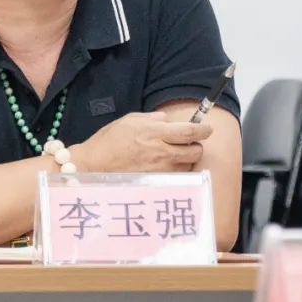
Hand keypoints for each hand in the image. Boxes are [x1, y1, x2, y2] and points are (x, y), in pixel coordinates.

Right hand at [69, 111, 211, 172]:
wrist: (94, 165)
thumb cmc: (109, 140)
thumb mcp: (131, 120)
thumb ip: (153, 119)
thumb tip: (168, 120)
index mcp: (155, 133)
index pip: (190, 132)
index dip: (204, 130)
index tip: (207, 129)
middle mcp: (161, 153)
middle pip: (195, 151)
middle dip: (196, 146)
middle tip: (189, 143)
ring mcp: (160, 170)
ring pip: (187, 165)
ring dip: (186, 160)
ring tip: (172, 156)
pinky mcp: (156, 182)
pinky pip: (175, 177)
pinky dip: (175, 171)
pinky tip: (163, 167)